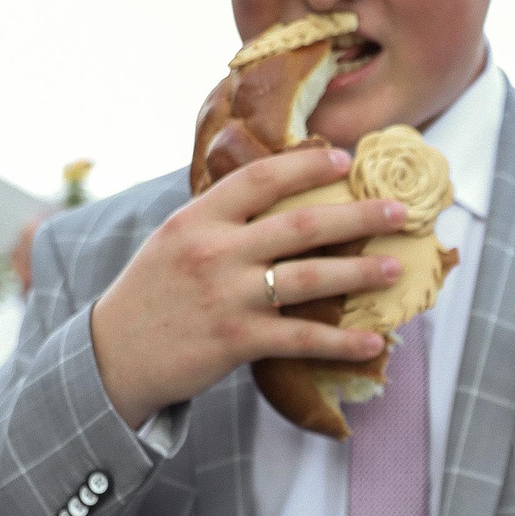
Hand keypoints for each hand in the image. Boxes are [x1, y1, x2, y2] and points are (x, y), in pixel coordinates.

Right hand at [92, 146, 405, 428]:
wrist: (114, 355)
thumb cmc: (152, 293)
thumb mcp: (175, 239)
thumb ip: (221, 217)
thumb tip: (277, 191)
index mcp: (198, 218)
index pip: (260, 178)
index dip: (307, 166)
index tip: (347, 160)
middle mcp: (215, 251)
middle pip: (300, 225)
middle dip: (358, 216)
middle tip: (400, 212)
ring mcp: (227, 297)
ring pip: (309, 278)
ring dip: (360, 273)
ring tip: (395, 268)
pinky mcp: (236, 341)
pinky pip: (301, 338)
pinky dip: (341, 342)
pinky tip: (373, 342)